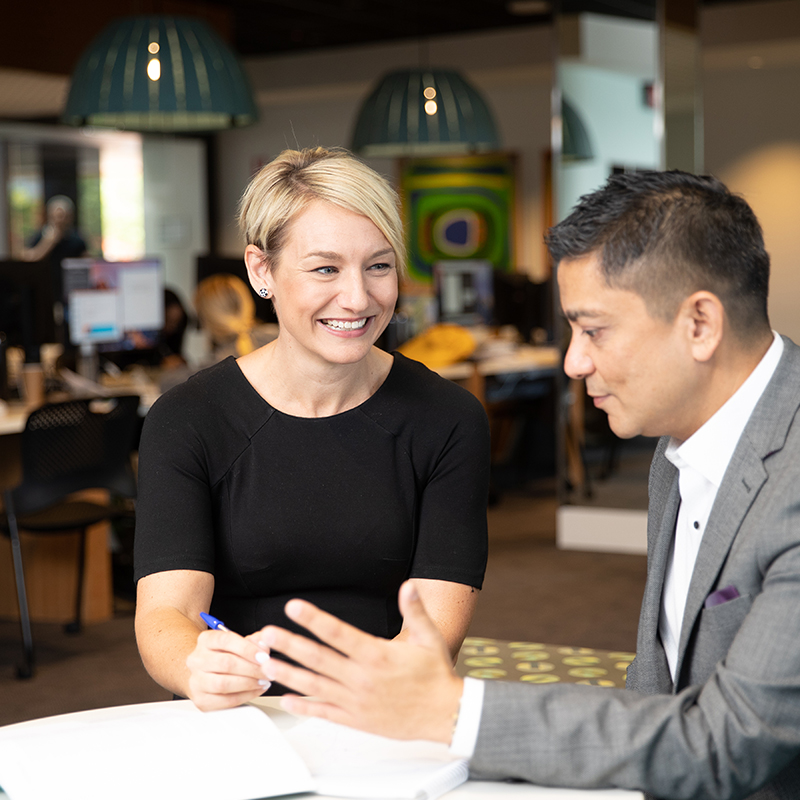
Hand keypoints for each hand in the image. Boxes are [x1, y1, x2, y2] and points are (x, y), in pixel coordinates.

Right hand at [185, 628, 270, 710]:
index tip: (263, 656)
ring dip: (248, 683)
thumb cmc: (223, 656)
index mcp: (206, 640)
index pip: (225, 640)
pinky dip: (245, 696)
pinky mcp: (201, 700)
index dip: (247, 648)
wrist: (204, 673)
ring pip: (223, 684)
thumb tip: (263, 646)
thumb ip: (252, 641)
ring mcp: (196, 681)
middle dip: (252, 668)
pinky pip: (225, 701)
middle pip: (226, 663)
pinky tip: (256, 690)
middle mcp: (197, 659)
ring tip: (263, 681)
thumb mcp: (237, 642)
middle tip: (268, 670)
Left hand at [257, 581, 463, 742]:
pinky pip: (324, 712)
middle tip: (266, 635)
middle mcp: (361, 678)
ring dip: (288, 674)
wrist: (444, 714)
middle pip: (318, 658)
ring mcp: (356, 700)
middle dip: (289, 645)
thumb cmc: (435, 675)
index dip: (314, 619)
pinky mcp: (356, 719)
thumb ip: (415, 610)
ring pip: (314, 685)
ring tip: (266, 664)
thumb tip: (408, 586)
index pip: (338, 632)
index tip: (294, 607)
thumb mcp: (429, 638)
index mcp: (376, 655)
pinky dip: (303, 706)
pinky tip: (286, 699)